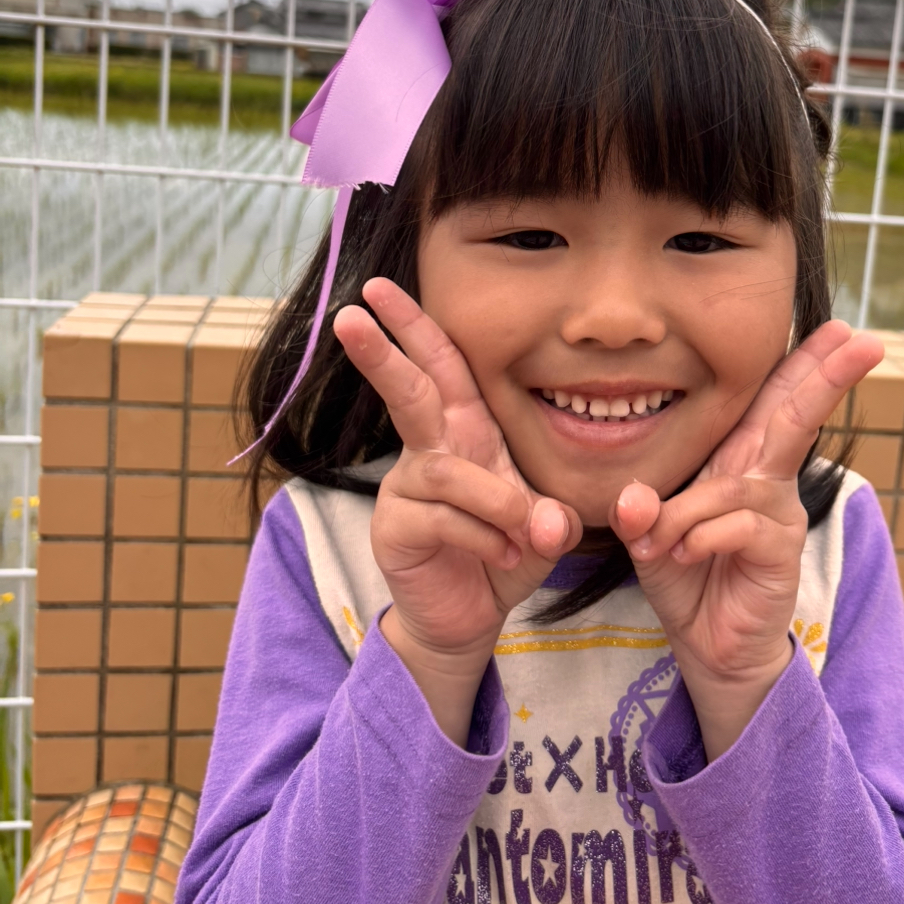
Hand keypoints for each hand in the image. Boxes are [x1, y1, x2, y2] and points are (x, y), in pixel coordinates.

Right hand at [334, 279, 580, 742]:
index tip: (381, 287)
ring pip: (447, 473)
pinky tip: (506, 556)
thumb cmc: (506, 551)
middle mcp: (431, 450)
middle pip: (408, 392)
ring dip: (496, 501)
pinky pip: (445, 520)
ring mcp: (407, 489)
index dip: (414, 325)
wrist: (473, 616)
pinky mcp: (397, 529)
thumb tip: (550, 522)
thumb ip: (551, 515)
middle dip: (383, 350)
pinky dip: (485, 538)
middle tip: (352, 313)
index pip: (441, 367)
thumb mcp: (543, 525)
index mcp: (465, 430)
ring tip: (524, 532)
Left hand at [611, 321, 882, 757]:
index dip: (802, 364)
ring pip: (734, 484)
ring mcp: (779, 514)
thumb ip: (642, 512)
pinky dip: (699, 537)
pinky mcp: (779, 552)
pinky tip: (683, 553)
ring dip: (688, 511)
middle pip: (795, 417)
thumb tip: (632, 499)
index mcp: (740, 462)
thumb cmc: (685, 576)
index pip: (770, 402)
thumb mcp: (651, 537)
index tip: (837, 328)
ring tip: (662, 541)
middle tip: (861, 339)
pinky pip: (737, 526)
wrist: (708, 645)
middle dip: (825, 375)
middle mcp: (767, 480)